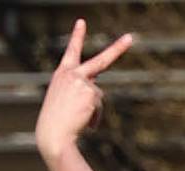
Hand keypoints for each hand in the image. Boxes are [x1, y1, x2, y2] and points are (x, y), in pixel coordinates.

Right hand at [35, 19, 133, 159]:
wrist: (53, 135)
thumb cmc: (56, 122)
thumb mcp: (63, 100)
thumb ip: (79, 90)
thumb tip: (96, 94)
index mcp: (61, 75)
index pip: (71, 52)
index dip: (77, 36)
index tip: (81, 22)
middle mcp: (72, 74)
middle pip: (101, 61)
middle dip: (117, 49)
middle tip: (131, 38)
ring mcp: (82, 83)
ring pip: (98, 96)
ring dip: (92, 110)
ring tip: (77, 119)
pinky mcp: (90, 94)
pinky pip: (98, 107)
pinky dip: (94, 118)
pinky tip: (84, 124)